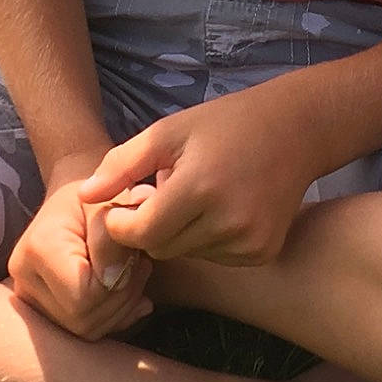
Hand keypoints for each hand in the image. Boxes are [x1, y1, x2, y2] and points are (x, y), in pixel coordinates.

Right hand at [5, 179, 154, 340]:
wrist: (79, 204)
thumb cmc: (98, 198)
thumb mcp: (111, 205)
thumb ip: (112, 239)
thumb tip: (113, 280)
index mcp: (37, 248)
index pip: (83, 297)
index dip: (117, 285)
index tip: (134, 257)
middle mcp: (23, 278)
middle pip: (82, 319)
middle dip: (123, 297)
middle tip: (140, 265)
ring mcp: (29, 299)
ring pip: (84, 330)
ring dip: (122, 306)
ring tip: (133, 272)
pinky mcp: (42, 312)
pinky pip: (84, 332)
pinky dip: (114, 317)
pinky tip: (127, 291)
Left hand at [75, 94, 320, 265]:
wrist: (297, 129)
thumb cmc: (225, 124)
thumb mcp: (168, 132)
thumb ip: (122, 165)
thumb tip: (84, 198)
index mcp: (200, 187)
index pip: (141, 233)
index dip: (123, 223)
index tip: (124, 203)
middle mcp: (228, 221)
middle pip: (161, 248)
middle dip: (151, 227)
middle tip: (163, 193)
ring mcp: (250, 241)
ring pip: (187, 254)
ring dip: (180, 234)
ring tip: (195, 196)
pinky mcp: (263, 252)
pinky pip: (216, 258)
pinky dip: (208, 240)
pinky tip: (220, 209)